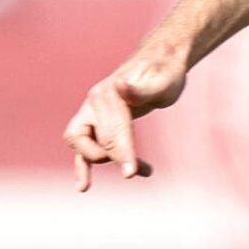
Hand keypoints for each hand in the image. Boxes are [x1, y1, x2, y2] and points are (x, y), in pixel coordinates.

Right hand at [65, 45, 187, 190]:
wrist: (160, 62)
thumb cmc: (164, 72)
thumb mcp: (161, 80)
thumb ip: (140, 89)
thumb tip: (119, 86)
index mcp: (107, 94)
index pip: (112, 130)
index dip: (123, 152)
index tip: (132, 173)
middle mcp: (93, 104)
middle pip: (98, 142)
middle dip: (119, 158)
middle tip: (141, 171)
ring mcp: (90, 115)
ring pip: (85, 148)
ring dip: (106, 162)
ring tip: (141, 171)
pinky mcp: (96, 124)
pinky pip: (84, 149)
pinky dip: (84, 167)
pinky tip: (84, 186)